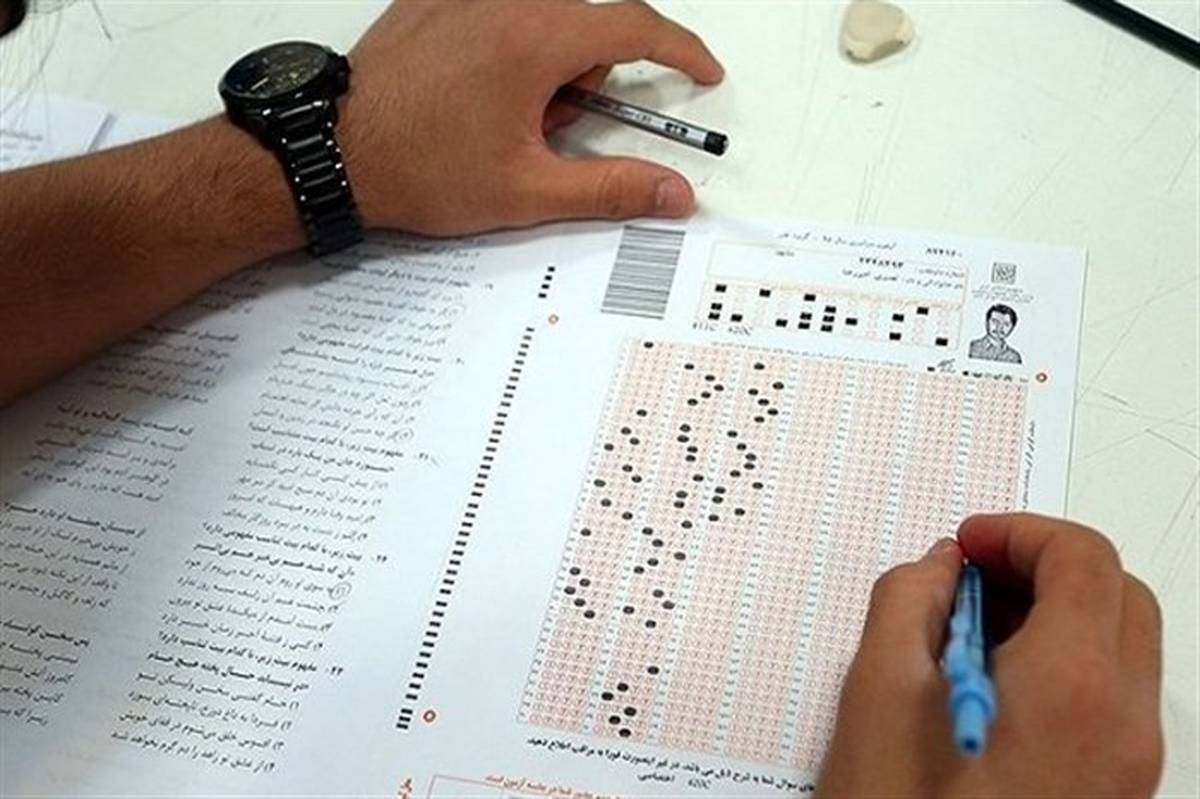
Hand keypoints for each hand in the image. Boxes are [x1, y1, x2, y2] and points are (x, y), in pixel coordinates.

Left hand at [339, 0, 723, 235]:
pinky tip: (472, 95)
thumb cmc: (418, 169)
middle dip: (583, 83)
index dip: (681, 52)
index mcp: (534, 38)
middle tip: (544, 132)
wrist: (333, 155)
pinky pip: (499, 13)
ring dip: (544, 67)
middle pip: (585, 28)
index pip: (636, 28)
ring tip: (499, 118)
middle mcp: (501, 0)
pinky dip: (506, 49)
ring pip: (543, 19)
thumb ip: (612, 189)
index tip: (702, 73)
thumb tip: (673, 194)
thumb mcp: (527, 192)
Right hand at [817, 513, 1162, 797]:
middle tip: (972, 577)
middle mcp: (1121, 724)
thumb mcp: (875, 696)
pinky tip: (992, 684)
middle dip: (1046, 566)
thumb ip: (908, 603)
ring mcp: (1129, 764)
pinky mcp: (1117, 792)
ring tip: (972, 633)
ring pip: (1122, 645)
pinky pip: (1112, 696)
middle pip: (1119, 595)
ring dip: (1058, 612)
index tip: (965, 545)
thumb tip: (940, 569)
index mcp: (1069, 688)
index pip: (1083, 561)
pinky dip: (1066, 662)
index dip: (1020, 532)